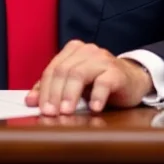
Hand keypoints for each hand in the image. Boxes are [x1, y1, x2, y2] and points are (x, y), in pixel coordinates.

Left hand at [25, 40, 153, 115]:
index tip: (40, 107)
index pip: (53, 69)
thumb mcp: (75, 84)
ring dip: (70, 94)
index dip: (44, 89)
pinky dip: (97, 96)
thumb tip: (30, 100)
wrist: (133, 80)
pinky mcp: (117, 72)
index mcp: (73, 50)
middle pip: (64, 71)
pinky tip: (93, 108)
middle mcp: (87, 51)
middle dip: (55, 93)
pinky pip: (104, 82)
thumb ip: (54, 89)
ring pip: (80, 73)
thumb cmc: (101, 82)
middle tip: (51, 112)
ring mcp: (103, 59)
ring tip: (67, 111)